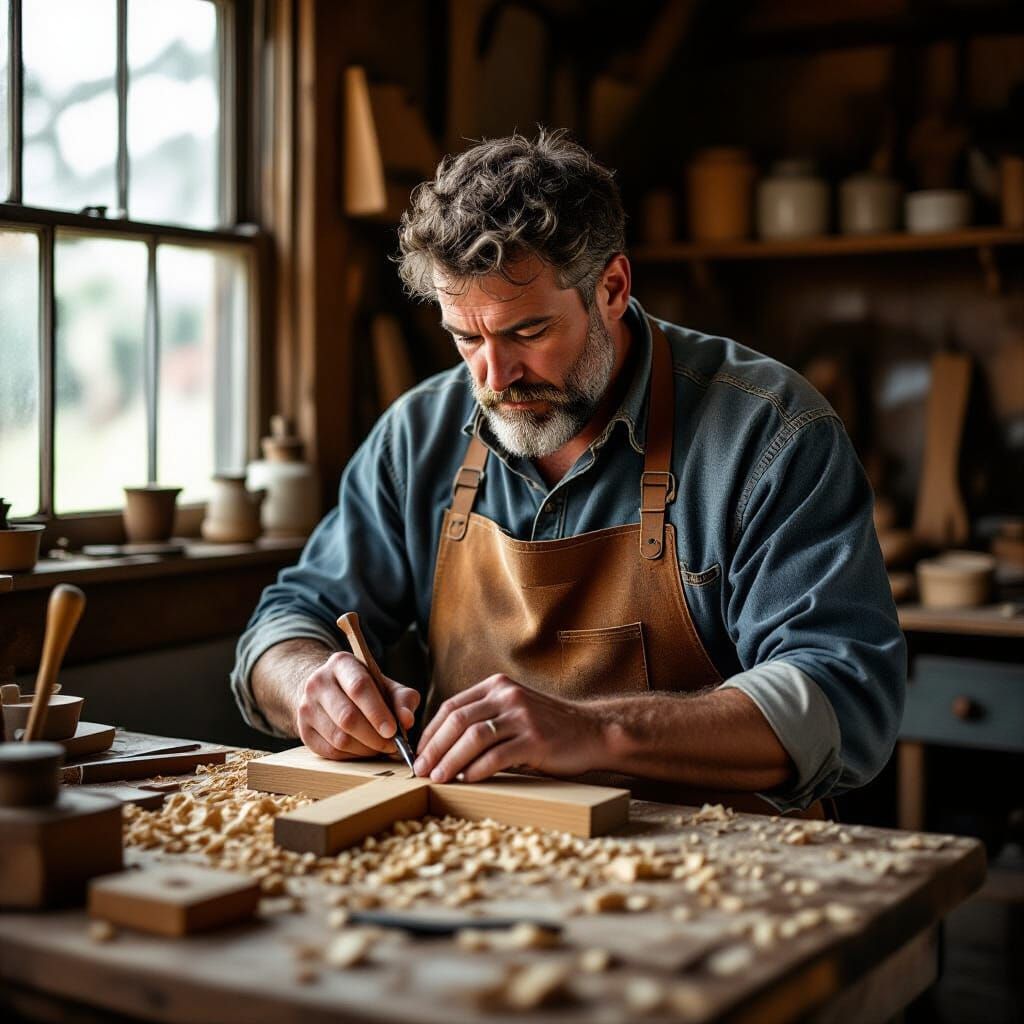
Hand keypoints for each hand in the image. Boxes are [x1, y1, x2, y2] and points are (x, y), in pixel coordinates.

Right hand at [295, 651, 419, 759]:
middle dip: (374, 737)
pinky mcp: (303, 730)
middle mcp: (318, 682)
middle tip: (392, 746)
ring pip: (339, 738)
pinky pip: (330, 752)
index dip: (377, 712)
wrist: (328, 690)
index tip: (393, 731)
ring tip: (381, 748)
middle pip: (347, 717)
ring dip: (365, 749)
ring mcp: (306, 707)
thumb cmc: (364, 689)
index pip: (359, 687)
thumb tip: (407, 720)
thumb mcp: (386, 685)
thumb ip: (402, 699)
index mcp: (341, 663)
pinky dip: (352, 756)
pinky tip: (364, 750)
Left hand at [413, 674, 603, 782]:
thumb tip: (442, 746)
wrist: (592, 732)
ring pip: (473, 737)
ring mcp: (522, 716)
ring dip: (450, 761)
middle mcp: (507, 696)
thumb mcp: (513, 711)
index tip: (417, 754)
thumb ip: (484, 717)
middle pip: (458, 720)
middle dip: (434, 748)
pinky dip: (477, 770)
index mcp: (496, 686)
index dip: (430, 732)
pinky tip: (467, 781)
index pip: (452, 707)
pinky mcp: (535, 739)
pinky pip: (497, 755)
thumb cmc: (548, 727)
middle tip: (420, 769)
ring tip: (437, 778)